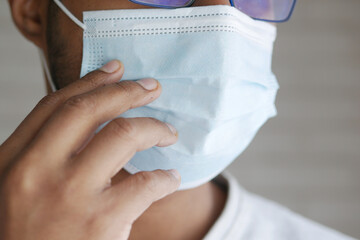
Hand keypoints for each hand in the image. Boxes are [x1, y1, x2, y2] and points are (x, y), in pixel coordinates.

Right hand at [0, 60, 180, 239]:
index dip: (89, 82)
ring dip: (155, 128)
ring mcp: (67, 195)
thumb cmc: (32, 235)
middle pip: (88, 110)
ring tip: (170, 132)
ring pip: (123, 135)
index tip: (116, 69)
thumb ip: (49, 154)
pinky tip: (170, 178)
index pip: (55, 105)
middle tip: (152, 87)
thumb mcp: (23, 189)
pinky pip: (146, 183)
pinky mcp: (99, 222)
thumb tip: (94, 121)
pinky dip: (165, 177)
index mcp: (12, 160)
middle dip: (126, 91)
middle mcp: (34, 171)